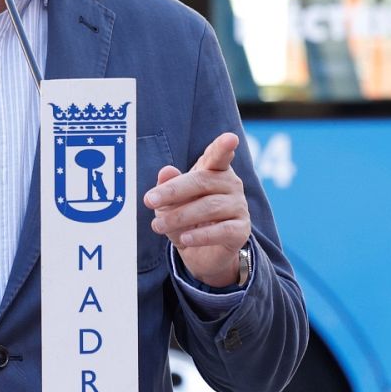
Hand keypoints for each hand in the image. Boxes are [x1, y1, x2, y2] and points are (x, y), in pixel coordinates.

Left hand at [143, 132, 250, 287]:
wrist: (200, 253)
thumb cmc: (186, 216)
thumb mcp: (171, 201)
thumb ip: (168, 185)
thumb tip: (166, 171)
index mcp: (214, 170)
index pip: (219, 155)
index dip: (223, 147)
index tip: (230, 138)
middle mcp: (231, 184)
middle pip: (202, 182)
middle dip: (172, 191)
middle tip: (150, 200)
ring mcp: (239, 206)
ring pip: (209, 207)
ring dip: (180, 216)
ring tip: (158, 225)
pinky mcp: (241, 230)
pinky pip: (222, 230)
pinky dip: (201, 235)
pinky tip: (185, 238)